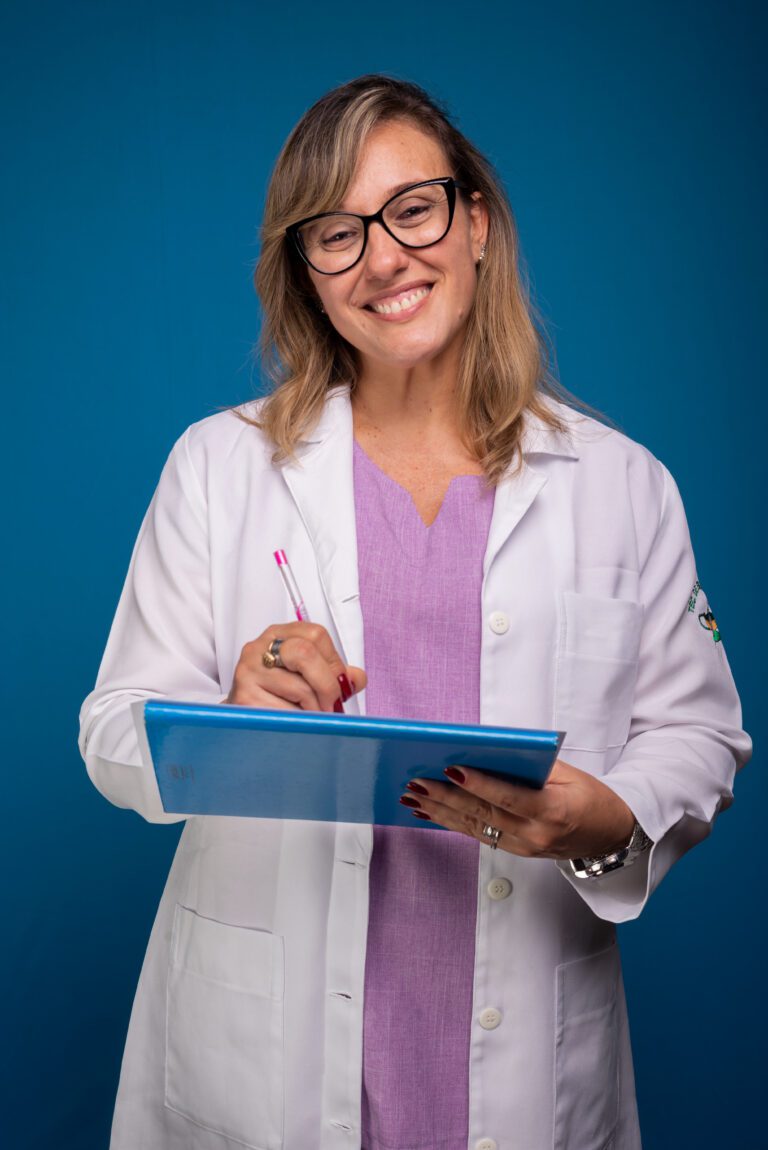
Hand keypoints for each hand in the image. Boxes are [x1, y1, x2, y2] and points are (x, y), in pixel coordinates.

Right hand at [226, 622, 366, 712]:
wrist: (242, 719)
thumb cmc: (276, 696)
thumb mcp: (306, 678)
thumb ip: (334, 674)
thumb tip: (356, 679)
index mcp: (278, 635)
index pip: (316, 634)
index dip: (334, 662)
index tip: (338, 683)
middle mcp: (259, 648)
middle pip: (305, 653)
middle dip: (327, 685)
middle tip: (330, 705)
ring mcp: (248, 671)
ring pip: (299, 688)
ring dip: (314, 710)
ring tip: (309, 716)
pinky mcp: (244, 697)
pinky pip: (285, 712)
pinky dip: (298, 722)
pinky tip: (292, 722)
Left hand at [401, 759, 635, 859]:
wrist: (609, 834)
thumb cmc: (589, 796)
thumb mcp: (569, 774)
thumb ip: (531, 766)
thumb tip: (489, 752)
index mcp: (553, 812)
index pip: (509, 798)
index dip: (479, 784)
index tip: (452, 769)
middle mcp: (535, 836)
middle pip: (483, 815)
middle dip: (446, 797)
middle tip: (417, 781)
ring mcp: (523, 848)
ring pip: (474, 827)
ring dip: (439, 811)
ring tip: (412, 796)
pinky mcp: (514, 851)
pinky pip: (477, 835)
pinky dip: (450, 822)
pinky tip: (427, 813)